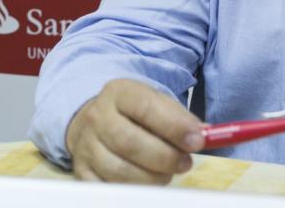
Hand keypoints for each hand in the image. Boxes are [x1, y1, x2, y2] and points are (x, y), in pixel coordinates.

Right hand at [66, 79, 204, 183]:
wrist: (95, 123)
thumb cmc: (134, 115)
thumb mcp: (155, 103)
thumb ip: (179, 117)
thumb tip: (203, 134)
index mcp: (118, 93)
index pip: (144, 107)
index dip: (173, 125)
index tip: (197, 141)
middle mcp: (97, 117)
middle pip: (130, 142)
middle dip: (165, 157)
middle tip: (185, 163)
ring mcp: (86, 146)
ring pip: (120, 171)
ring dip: (152, 178)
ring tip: (166, 174)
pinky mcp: (81, 172)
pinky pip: (108, 189)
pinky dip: (133, 191)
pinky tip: (146, 184)